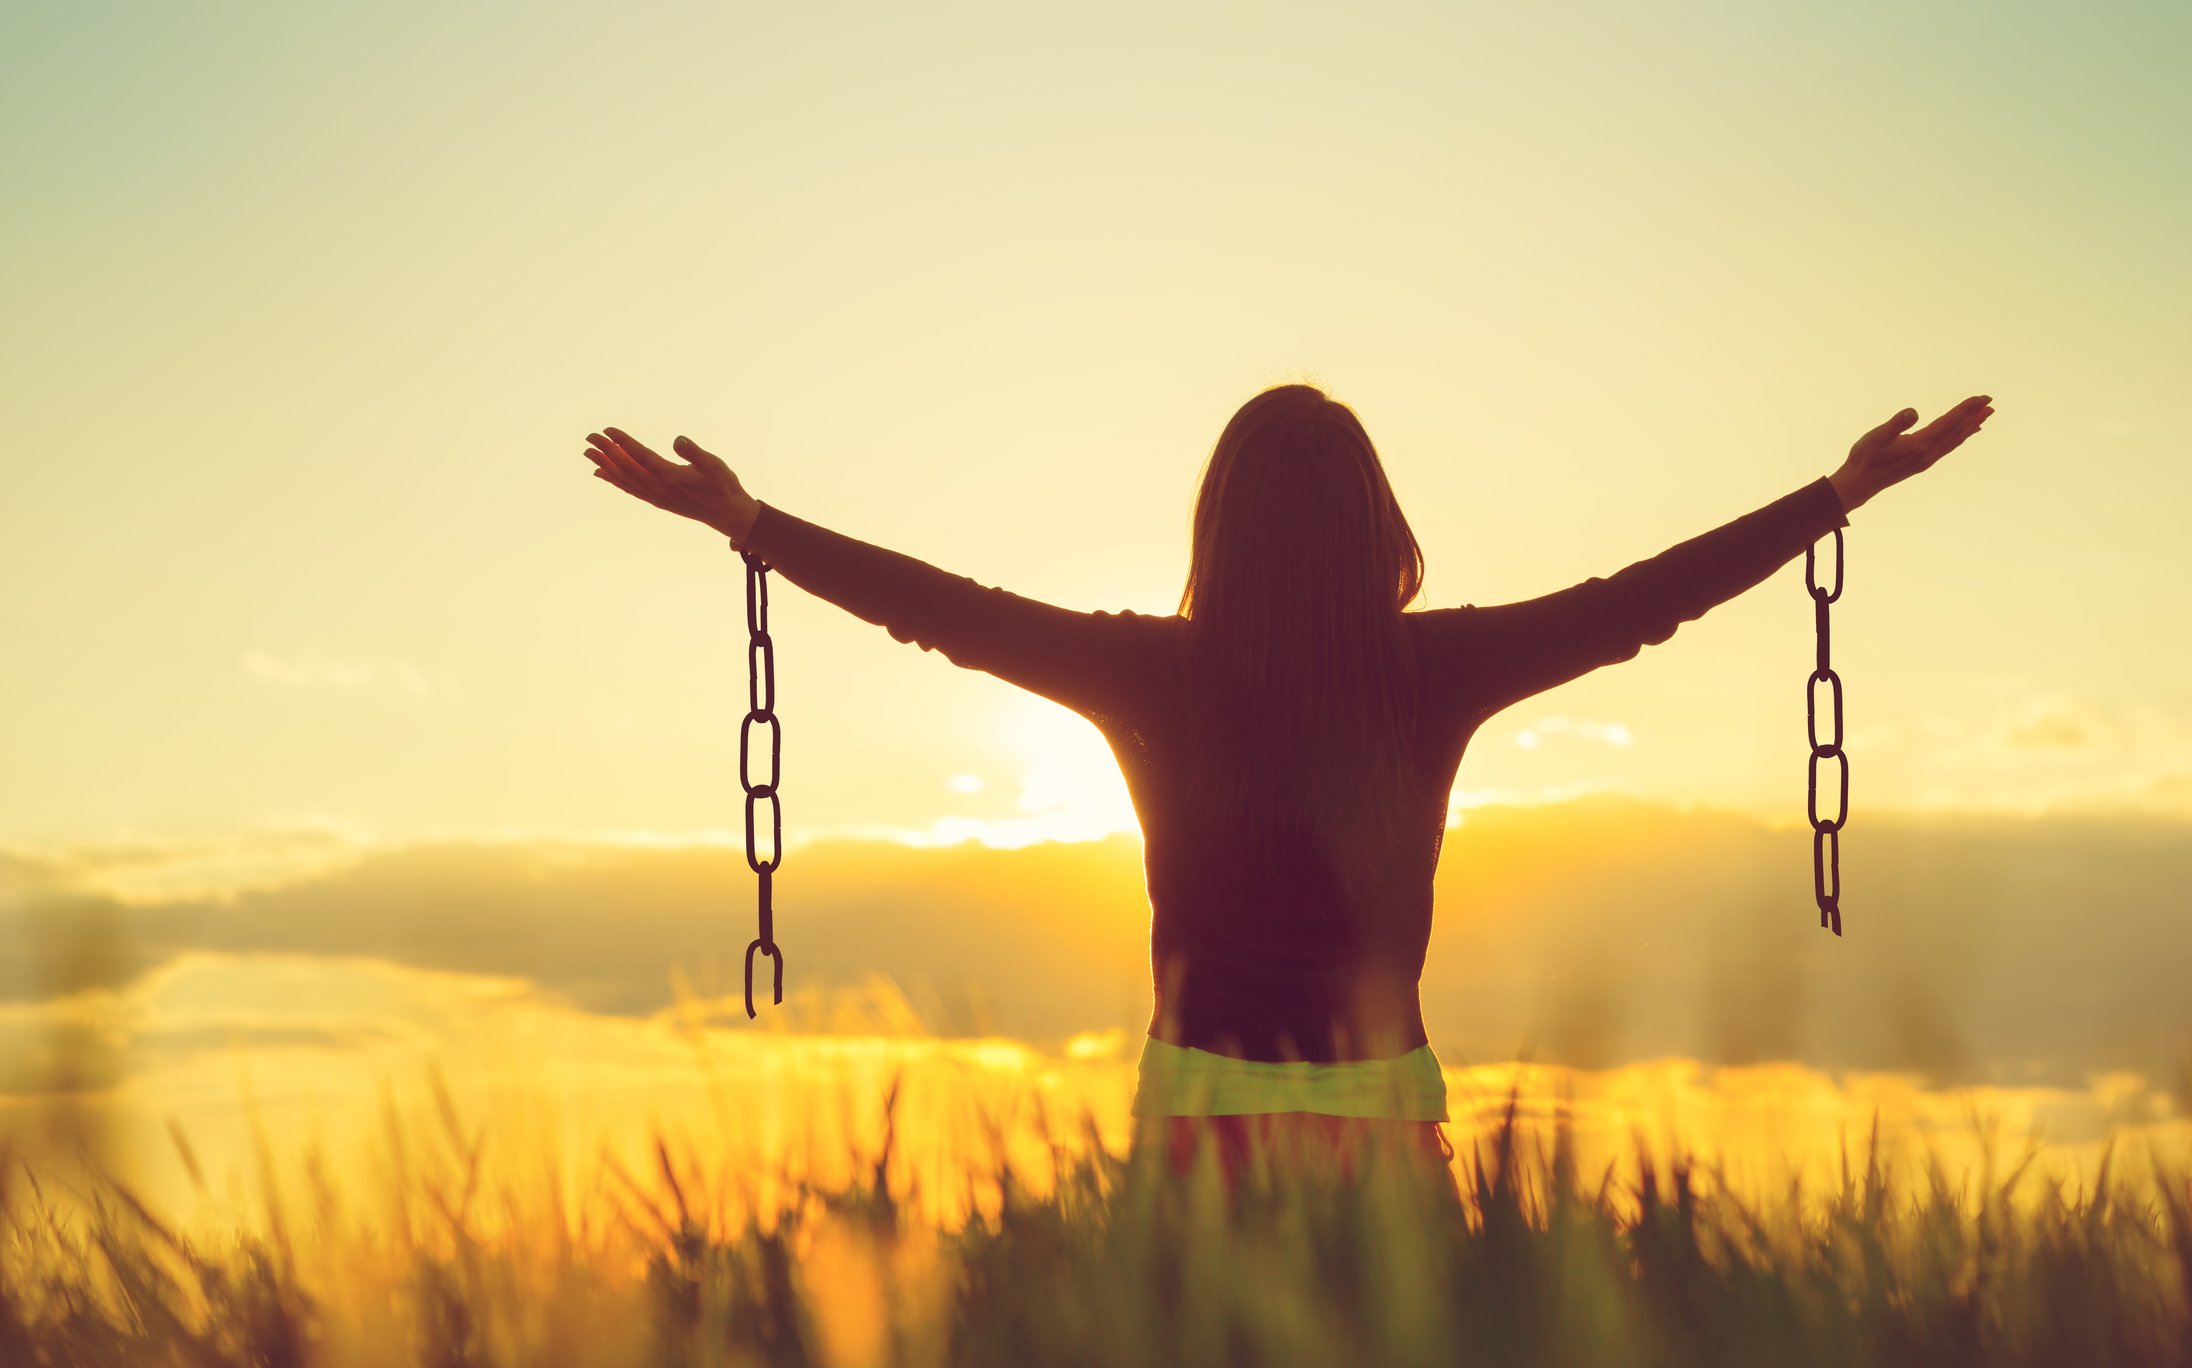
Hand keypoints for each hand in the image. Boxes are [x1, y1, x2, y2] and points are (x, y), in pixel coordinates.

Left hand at [583, 427, 758, 539]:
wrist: (727, 514)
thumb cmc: (724, 486)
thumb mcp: (714, 465)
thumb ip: (695, 453)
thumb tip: (677, 440)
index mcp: (671, 477)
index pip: (641, 457)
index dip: (623, 443)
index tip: (608, 430)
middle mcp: (659, 489)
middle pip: (627, 468)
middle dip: (607, 452)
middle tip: (590, 437)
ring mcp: (656, 496)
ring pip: (625, 479)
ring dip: (605, 465)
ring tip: (589, 453)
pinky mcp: (657, 500)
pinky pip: (630, 489)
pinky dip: (614, 480)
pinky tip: (602, 473)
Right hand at [1832, 395, 1994, 511]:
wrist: (1859, 484)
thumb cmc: (1864, 458)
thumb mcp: (1875, 437)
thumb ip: (1895, 424)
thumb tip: (1913, 412)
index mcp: (1920, 444)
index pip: (1949, 422)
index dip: (1965, 409)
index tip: (1981, 397)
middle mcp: (1928, 453)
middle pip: (1958, 431)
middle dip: (1974, 414)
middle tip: (1990, 401)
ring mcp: (1927, 459)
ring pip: (1956, 439)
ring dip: (1971, 425)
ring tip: (1986, 414)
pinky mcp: (1923, 462)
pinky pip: (1949, 447)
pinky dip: (1961, 437)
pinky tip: (1966, 433)